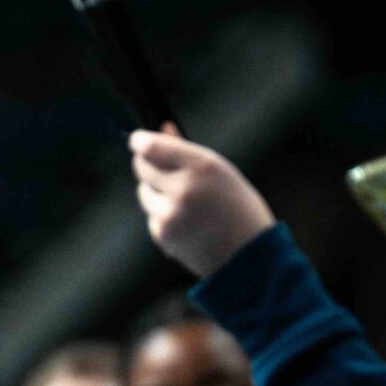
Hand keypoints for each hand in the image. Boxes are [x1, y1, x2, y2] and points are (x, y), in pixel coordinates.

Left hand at [130, 128, 274, 278]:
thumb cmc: (239, 210)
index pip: (152, 147)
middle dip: (145, 165)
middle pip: (142, 168)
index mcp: (203, 166)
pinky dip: (163, 218)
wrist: (248, 258)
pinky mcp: (164, 235)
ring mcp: (171, 214)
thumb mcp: (221, 173)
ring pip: (144, 193)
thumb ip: (188, 151)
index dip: (140, 142)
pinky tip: (188, 225)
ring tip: (185, 203)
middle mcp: (184, 188)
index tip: (137, 141)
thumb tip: (163, 127)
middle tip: (155, 167)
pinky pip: (152, 218)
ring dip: (155, 193)